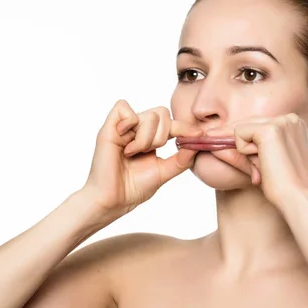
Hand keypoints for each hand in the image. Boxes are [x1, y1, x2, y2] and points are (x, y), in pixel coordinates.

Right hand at [82, 100, 202, 215]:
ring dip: (146, 138)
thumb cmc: (133, 189)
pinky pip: (123, 107)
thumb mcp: (164, 173)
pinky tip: (125, 141)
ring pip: (148, 115)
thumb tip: (197, 144)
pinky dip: (129, 123)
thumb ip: (181, 159)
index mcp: (149, 139)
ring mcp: (122, 128)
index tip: (199, 135)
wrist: (114, 201)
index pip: (170, 123)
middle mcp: (135, 130)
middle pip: (161, 113)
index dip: (185, 127)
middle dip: (162, 135)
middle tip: (149, 152)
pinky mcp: (108, 128)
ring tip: (133, 153)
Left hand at [206, 113, 307, 207]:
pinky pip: (239, 134)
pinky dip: (243, 152)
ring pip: (240, 128)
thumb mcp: (265, 160)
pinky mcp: (270, 130)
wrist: (298, 198)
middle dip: (239, 144)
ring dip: (245, 151)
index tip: (214, 137)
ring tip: (264, 167)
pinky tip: (262, 163)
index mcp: (293, 123)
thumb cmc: (284, 185)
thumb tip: (213, 140)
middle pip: (247, 123)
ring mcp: (281, 121)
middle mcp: (289, 118)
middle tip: (249, 165)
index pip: (256, 124)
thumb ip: (248, 147)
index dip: (242, 138)